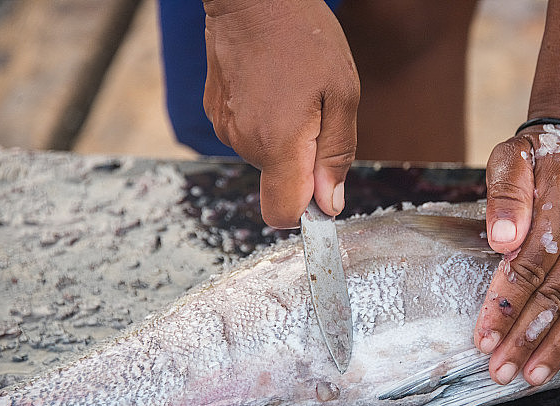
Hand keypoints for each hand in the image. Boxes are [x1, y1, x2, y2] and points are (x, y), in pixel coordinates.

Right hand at [203, 0, 359, 227]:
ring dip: (286, 139)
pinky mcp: (217, 113)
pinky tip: (273, 89)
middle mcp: (245, 143)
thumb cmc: (304, 37)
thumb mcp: (342, 94)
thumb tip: (329, 205)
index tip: (323, 192)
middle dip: (304, 163)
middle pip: (280, 184)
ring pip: (266, 159)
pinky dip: (266, 123)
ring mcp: (226, 128)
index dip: (306, 212)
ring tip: (293, 94)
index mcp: (277, 144)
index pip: (282, 213)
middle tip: (317, 114)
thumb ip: (335, 155)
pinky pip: (249, 137)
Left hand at [474, 124, 559, 385]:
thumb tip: (502, 242)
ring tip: (533, 374)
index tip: (485, 340)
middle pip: (559, 292)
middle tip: (502, 372)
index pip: (531, 265)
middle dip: (527, 338)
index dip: (506, 306)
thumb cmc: (543, 157)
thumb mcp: (512, 158)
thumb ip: (505, 195)